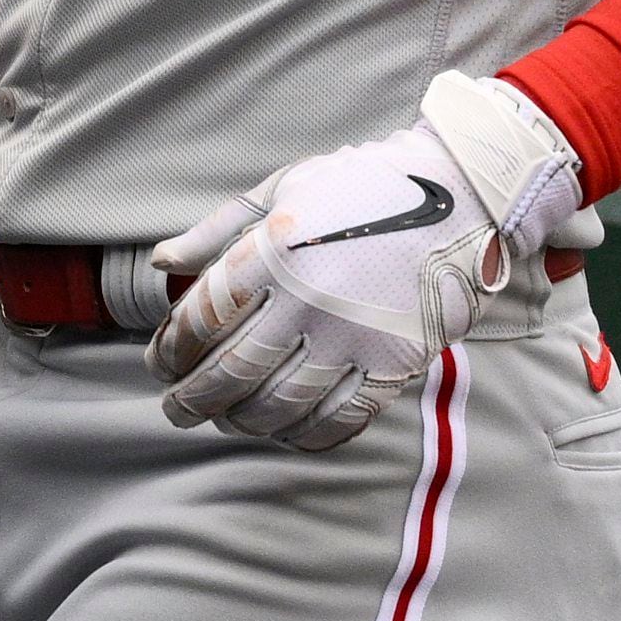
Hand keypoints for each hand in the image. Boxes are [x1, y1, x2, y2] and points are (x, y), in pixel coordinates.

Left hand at [145, 71, 583, 451]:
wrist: (462, 194)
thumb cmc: (359, 185)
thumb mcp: (281, 189)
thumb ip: (216, 230)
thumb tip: (161, 263)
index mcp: (273, 248)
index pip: (202, 318)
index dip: (171, 350)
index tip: (159, 363)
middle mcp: (309, 297)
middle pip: (232, 370)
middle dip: (193, 399)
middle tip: (174, 410)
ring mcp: (354, 335)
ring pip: (280, 404)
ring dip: (241, 421)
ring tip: (224, 420)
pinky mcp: (396, 362)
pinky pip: (341, 420)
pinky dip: (305, 435)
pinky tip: (285, 432)